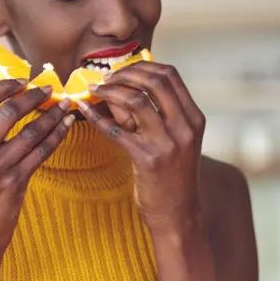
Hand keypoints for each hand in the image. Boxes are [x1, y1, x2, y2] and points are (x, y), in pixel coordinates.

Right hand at [0, 79, 73, 251]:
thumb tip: (4, 98)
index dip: (3, 86)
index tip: (22, 81)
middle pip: (8, 111)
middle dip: (33, 96)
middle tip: (48, 89)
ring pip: (31, 131)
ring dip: (52, 115)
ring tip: (64, 106)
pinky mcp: (15, 182)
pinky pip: (42, 151)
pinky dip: (57, 135)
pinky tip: (65, 126)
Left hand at [76, 62, 205, 232]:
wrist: (178, 214)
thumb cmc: (172, 175)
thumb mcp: (176, 140)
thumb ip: (157, 113)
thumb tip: (120, 86)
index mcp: (194, 118)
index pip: (170, 75)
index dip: (142, 66)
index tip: (122, 69)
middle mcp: (185, 127)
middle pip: (154, 81)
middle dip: (124, 74)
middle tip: (105, 78)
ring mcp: (168, 143)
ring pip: (136, 100)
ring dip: (110, 90)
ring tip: (94, 91)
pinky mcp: (147, 159)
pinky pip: (116, 129)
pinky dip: (97, 116)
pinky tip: (85, 110)